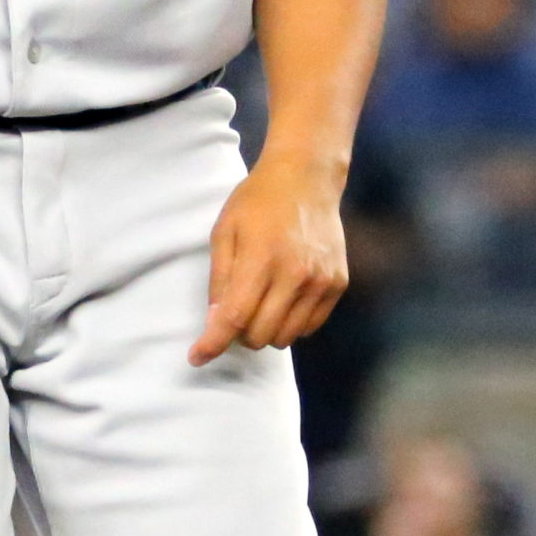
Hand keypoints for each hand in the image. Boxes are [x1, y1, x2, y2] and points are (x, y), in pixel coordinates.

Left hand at [189, 146, 348, 366]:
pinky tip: (284, 299)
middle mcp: (295, 275)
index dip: (213, 343)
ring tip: (261, 303)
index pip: (235, 318)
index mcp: (261, 259)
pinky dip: (291, 323)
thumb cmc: (257, 202)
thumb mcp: (225, 232)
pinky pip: (310, 327)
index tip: (197, 357)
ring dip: (266, 331)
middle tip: (235, 313)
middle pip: (260, 335)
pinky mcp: (337, 284)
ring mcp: (320, 282)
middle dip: (239, 334)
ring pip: (286, 337)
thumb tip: (215, 322)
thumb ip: (220, 279)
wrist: (307, 179)